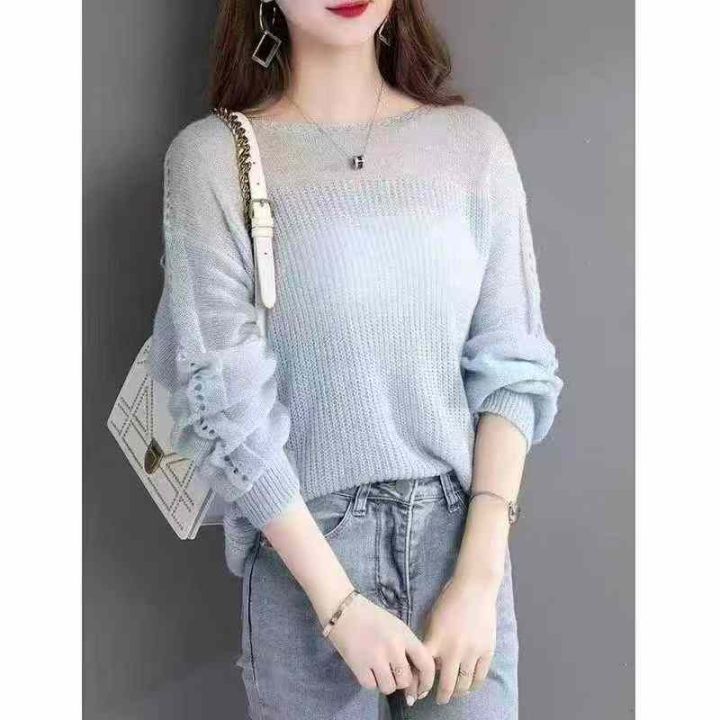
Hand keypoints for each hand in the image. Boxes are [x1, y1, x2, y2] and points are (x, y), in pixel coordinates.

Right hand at [324, 592, 435, 697]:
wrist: (344, 610)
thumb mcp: (397, 627)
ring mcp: (376, 658)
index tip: (422, 690)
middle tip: (392, 671)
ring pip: (389, 687)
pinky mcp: (359, 666)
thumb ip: (407, 649)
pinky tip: (367, 668)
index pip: (426, 664)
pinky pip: (371, 687)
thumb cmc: (373, 618)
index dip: (427, 682)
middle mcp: (393, 648)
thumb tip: (415, 677)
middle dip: (400, 680)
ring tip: (378, 669)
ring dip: (385, 683)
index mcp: (405, 636)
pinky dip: (370, 681)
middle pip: (405, 680)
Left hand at [410, 574, 498, 704]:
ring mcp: (472, 652)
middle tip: (438, 700)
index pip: (424, 671)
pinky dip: (474, 685)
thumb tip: (430, 664)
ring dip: (458, 692)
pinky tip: (469, 685)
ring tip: (454, 693)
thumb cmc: (449, 600)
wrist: (475, 588)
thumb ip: (431, 642)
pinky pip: (480, 676)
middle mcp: (453, 650)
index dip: (420, 685)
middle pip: (446, 685)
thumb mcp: (433, 619)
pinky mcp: (487, 651)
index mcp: (436, 640)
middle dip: (441, 696)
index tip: (418, 693)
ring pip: (464, 684)